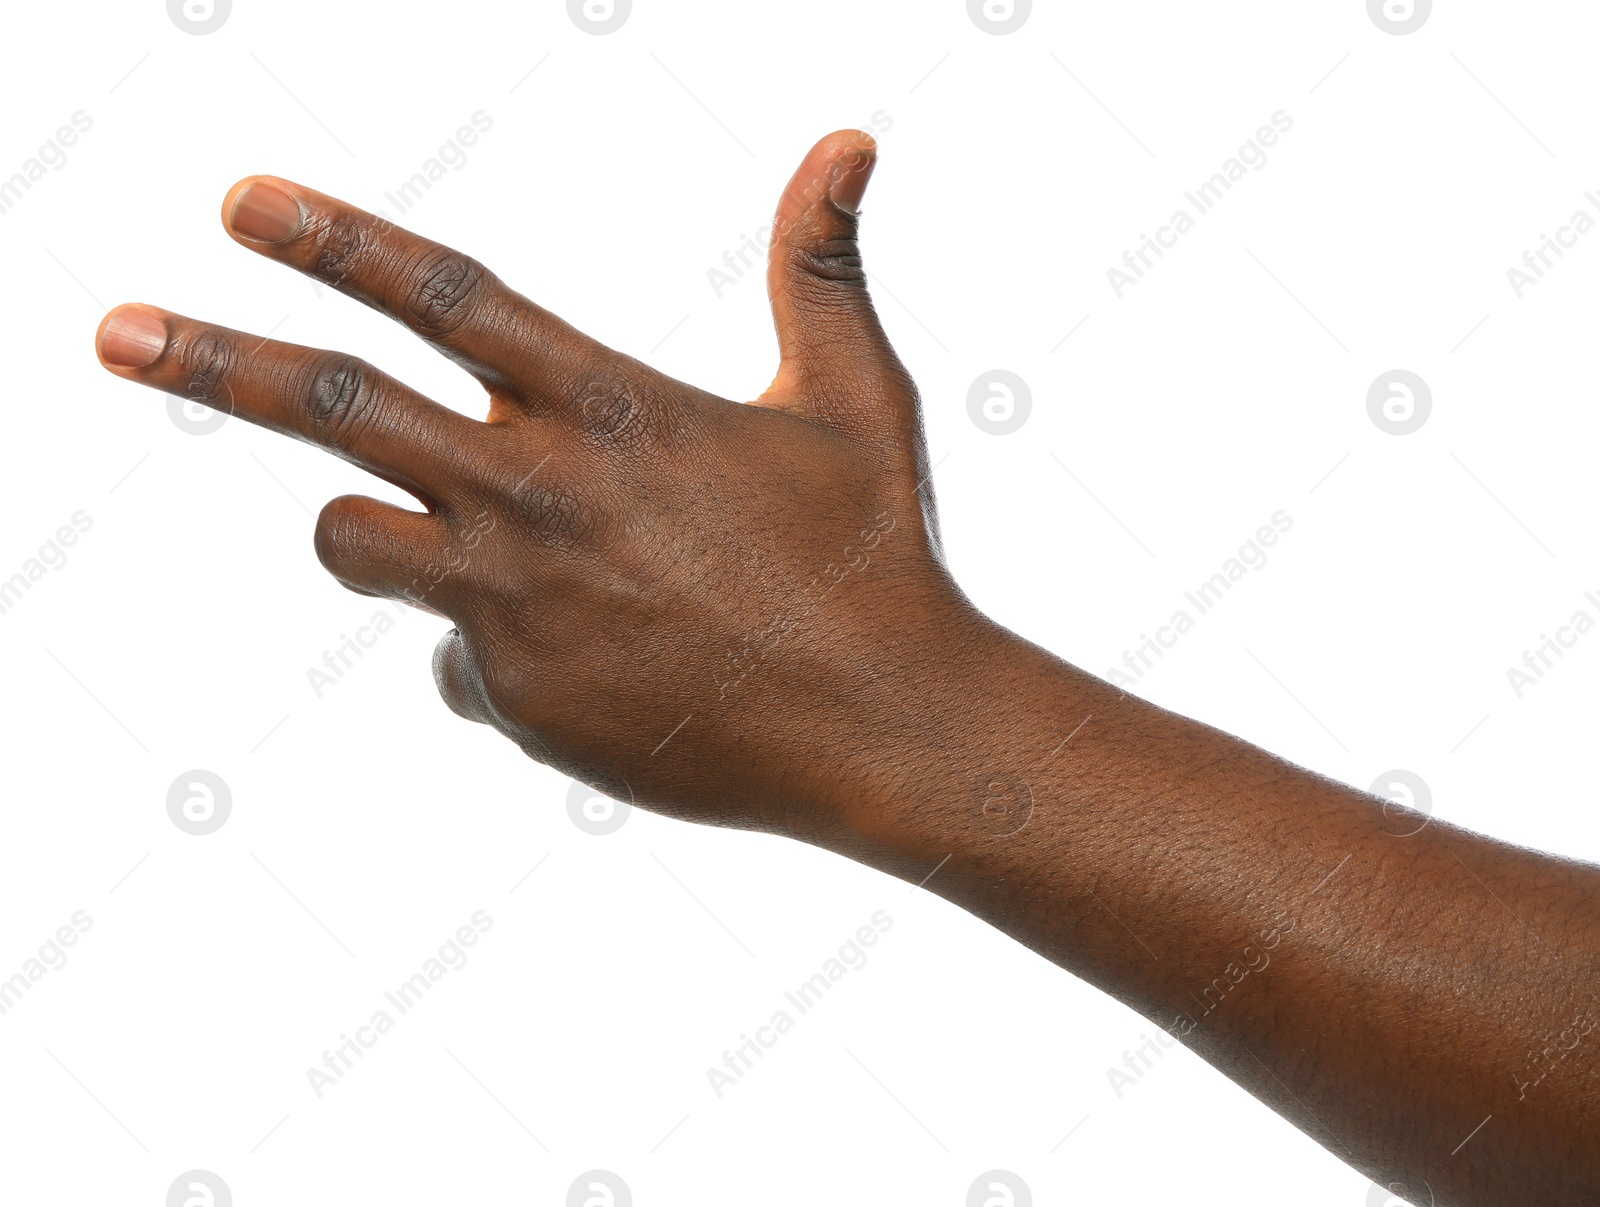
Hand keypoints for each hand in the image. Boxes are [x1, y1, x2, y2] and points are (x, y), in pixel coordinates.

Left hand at [95, 130, 987, 835]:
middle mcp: (539, 496)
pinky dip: (492, 648)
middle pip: (335, 411)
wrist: (882, 726)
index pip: (446, 297)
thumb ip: (817, 264)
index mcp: (612, 408)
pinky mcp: (516, 697)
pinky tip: (593, 665)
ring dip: (367, 525)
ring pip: (357, 541)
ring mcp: (513, 604)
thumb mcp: (854, 395)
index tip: (237, 203)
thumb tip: (850, 138)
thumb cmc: (874, 553)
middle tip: (109, 329)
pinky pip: (451, 660)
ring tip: (437, 533)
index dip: (335, 240)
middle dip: (212, 361)